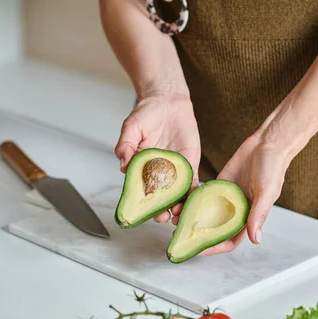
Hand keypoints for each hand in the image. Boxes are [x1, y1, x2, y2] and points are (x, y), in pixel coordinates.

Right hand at [115, 94, 200, 222]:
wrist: (167, 100)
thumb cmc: (147, 113)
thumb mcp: (131, 127)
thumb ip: (126, 145)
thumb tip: (123, 164)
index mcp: (141, 168)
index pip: (142, 192)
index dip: (144, 205)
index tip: (145, 213)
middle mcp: (158, 173)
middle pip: (160, 198)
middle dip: (162, 211)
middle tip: (163, 218)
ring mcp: (175, 171)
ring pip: (177, 195)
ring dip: (179, 207)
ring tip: (179, 214)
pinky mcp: (190, 165)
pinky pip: (193, 183)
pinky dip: (194, 194)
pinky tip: (194, 203)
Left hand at [173, 134, 290, 255]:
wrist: (267, 143)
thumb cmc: (273, 168)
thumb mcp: (266, 192)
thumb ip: (259, 215)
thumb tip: (255, 240)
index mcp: (247, 218)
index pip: (228, 241)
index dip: (213, 247)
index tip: (197, 249)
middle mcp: (234, 212)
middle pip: (213, 232)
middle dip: (197, 237)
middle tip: (180, 238)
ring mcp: (224, 200)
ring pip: (205, 216)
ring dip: (191, 220)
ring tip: (175, 221)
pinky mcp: (217, 186)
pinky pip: (202, 197)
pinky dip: (191, 202)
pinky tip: (179, 203)